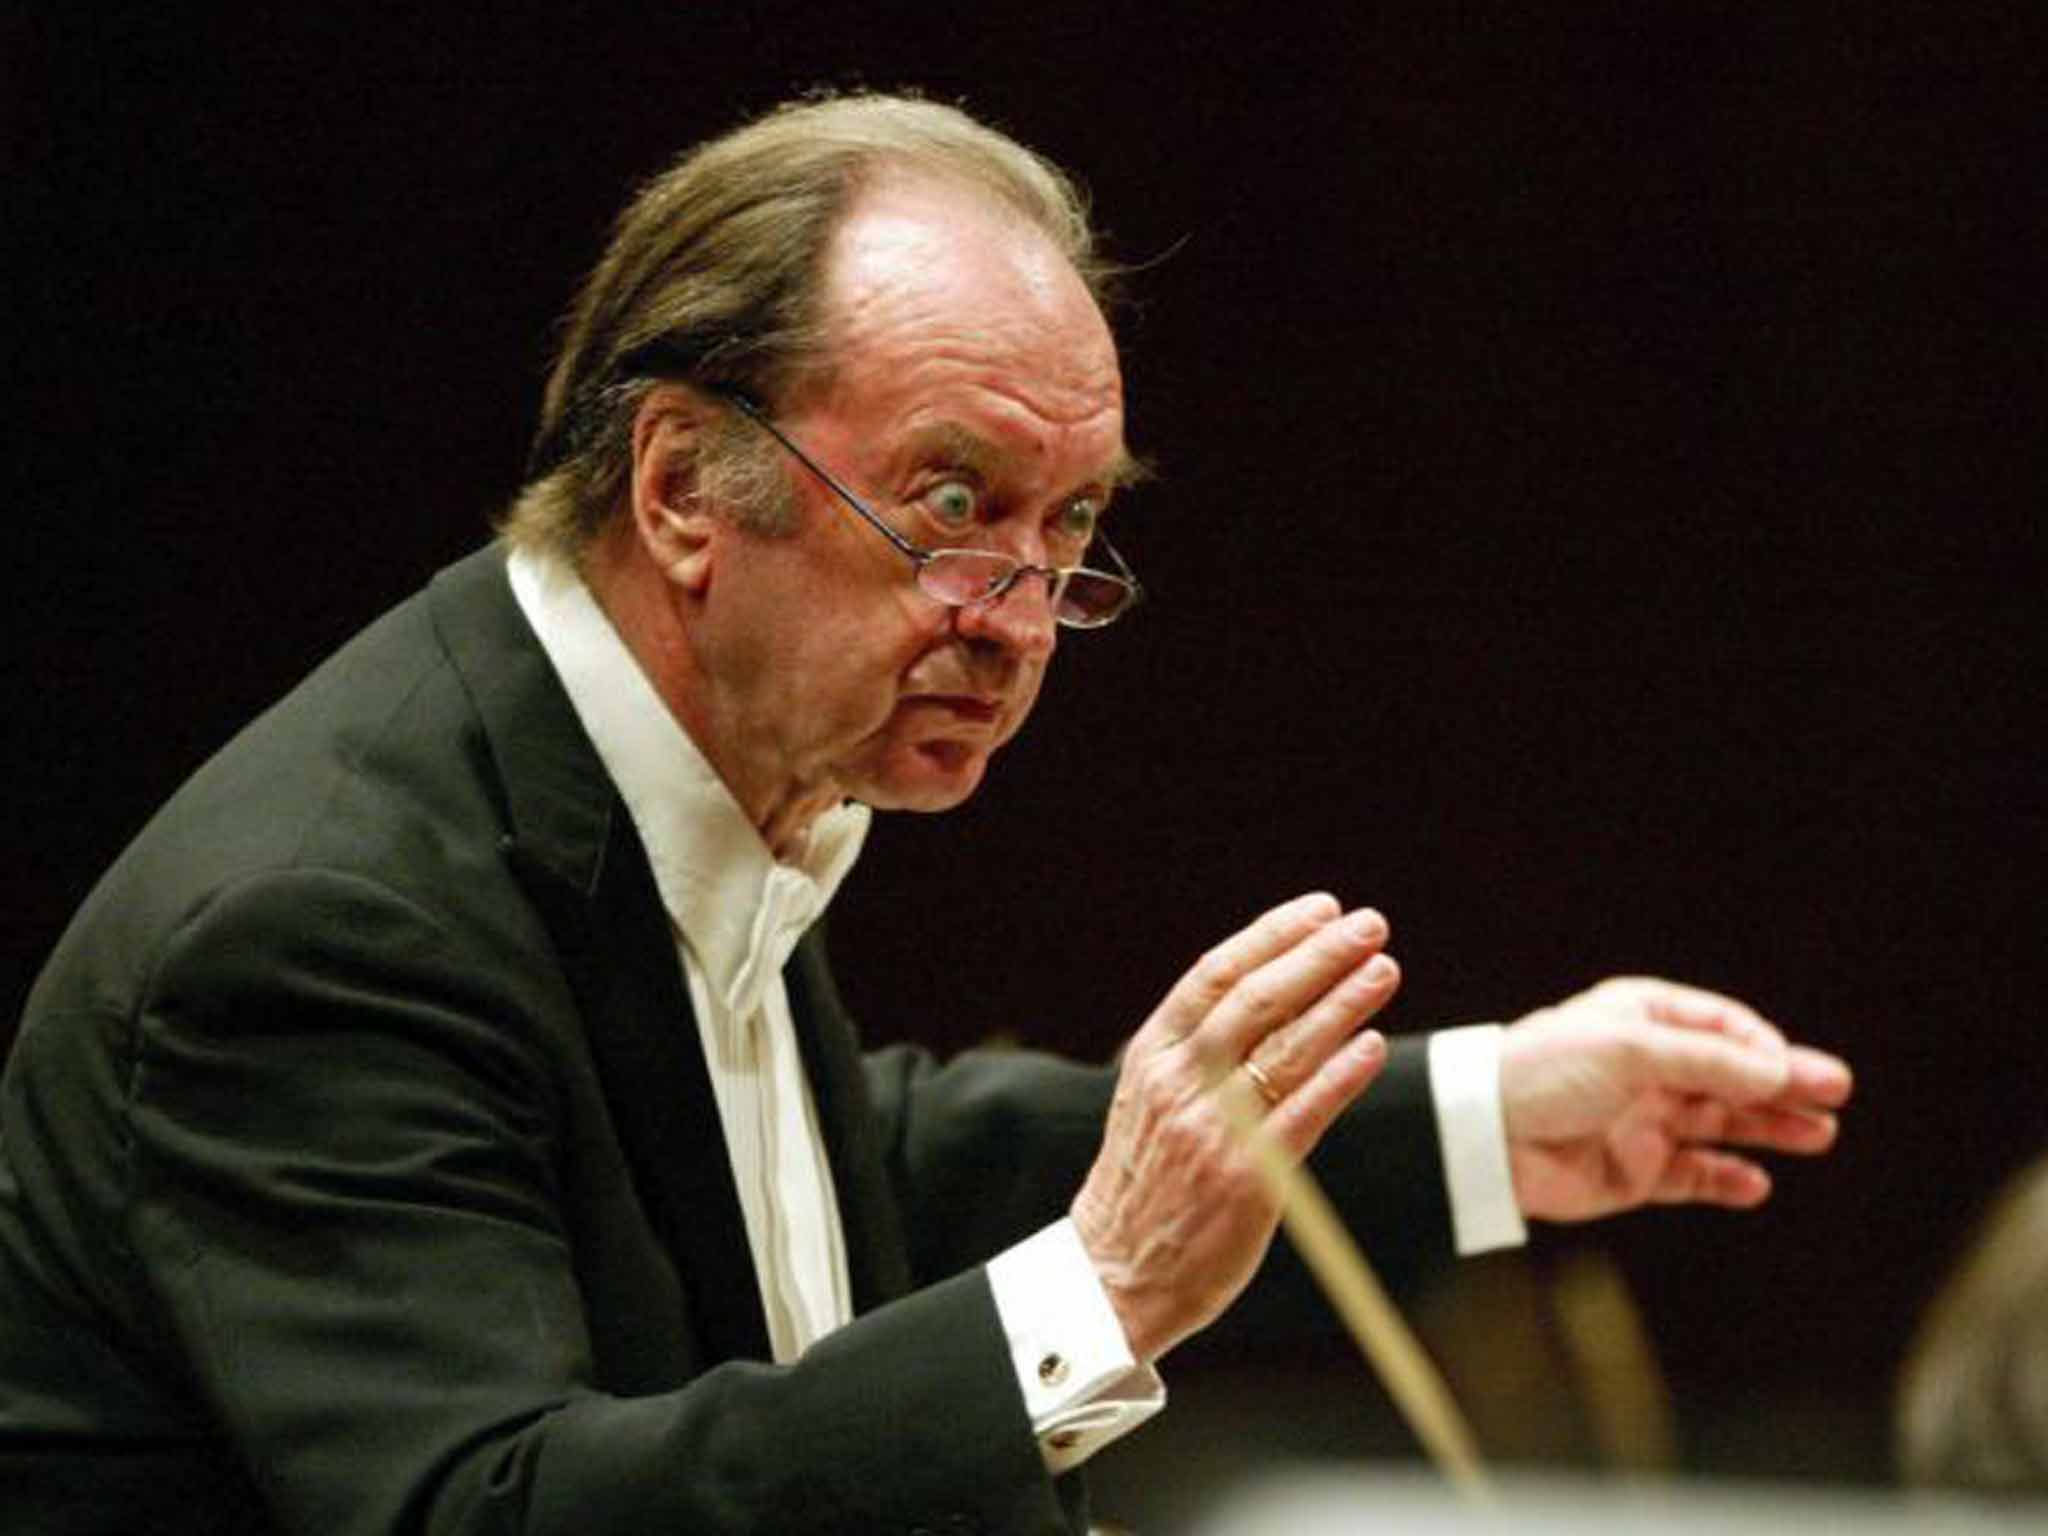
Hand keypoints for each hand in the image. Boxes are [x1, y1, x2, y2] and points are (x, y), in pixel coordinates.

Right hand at [1070, 893, 1399, 1362]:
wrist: (1110, 1278)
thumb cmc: (1141, 1188)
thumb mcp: (1149, 1102)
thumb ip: (1195, 1056)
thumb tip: (1263, 1003)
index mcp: (1153, 1057)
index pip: (1216, 975)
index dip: (1273, 936)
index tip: (1321, 910)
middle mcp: (1179, 1084)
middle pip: (1258, 1000)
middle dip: (1319, 955)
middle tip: (1369, 926)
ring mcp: (1212, 1130)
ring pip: (1287, 1048)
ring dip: (1342, 1003)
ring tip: (1384, 971)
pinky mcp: (1245, 1179)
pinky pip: (1304, 1115)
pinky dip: (1341, 1075)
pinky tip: (1371, 1047)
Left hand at [1498, 977, 1853, 1221]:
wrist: (1481, 1137)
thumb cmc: (1544, 1073)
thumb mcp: (1630, 1052)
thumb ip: (1710, 1064)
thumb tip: (1783, 1072)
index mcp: (1642, 1019)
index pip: (1722, 1027)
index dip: (1762, 1047)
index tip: (1787, 1070)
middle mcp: (1648, 1068)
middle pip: (1733, 1076)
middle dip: (1784, 1086)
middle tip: (1836, 1096)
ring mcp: (1643, 1120)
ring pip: (1723, 1124)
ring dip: (1770, 1129)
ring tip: (1819, 1135)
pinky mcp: (1634, 1171)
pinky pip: (1694, 1175)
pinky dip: (1726, 1179)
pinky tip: (1757, 1182)